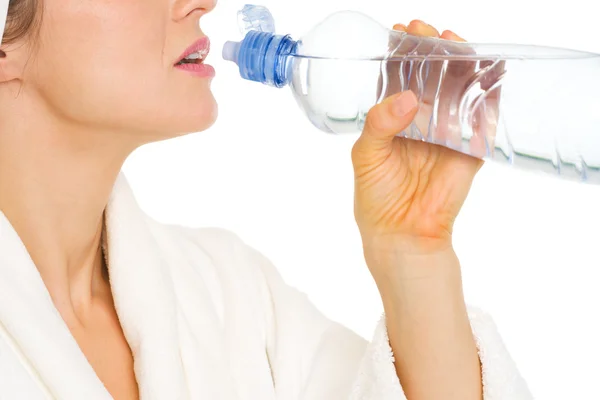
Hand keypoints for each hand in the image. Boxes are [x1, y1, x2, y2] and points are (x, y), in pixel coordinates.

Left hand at [352, 21, 499, 265]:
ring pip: (459, 88)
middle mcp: (423, 119)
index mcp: (395, 118)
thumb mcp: (367, 155)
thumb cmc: (376, 196)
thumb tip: (407, 97)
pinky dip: (487, 93)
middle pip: (432, 75)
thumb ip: (380, 123)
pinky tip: (484, 71)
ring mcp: (449, 131)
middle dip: (430, 49)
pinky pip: (483, 117)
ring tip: (451, 40)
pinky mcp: (471, 147)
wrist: (401, 233)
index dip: (402, 52)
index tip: (400, 30)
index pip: (400, 76)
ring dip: (459, 62)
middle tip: (424, 30)